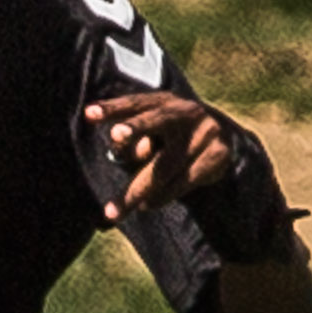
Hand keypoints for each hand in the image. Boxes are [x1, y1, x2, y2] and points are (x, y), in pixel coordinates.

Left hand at [84, 92, 234, 219]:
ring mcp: (205, 131)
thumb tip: (121, 150)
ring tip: (114, 211)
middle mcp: (185, 111)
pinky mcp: (218, 155)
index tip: (88, 114)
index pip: (135, 103)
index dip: (113, 108)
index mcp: (163, 101)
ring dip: (138, 190)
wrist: (223, 140)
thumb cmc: (171, 137)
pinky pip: (184, 181)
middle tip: (116, 136)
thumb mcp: (152, 133)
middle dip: (137, 127)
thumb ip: (133, 141)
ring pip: (165, 165)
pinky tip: (146, 206)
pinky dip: (163, 196)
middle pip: (158, 120)